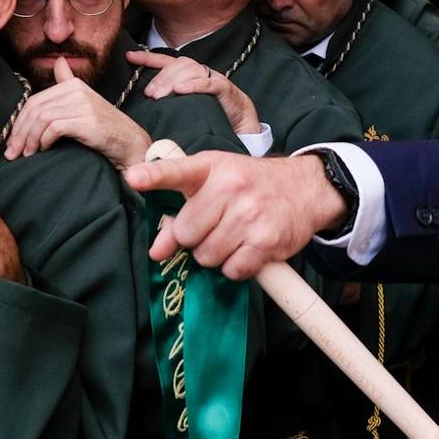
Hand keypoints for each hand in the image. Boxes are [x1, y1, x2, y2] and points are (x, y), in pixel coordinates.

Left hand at [4, 57, 154, 168]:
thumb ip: (69, 82)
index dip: (19, 121)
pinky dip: (44, 141)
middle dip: (19, 132)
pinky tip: (43, 150)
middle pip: (36, 109)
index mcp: (74, 85)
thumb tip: (58, 61)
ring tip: (27, 154)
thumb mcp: (85, 102)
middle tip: (13, 152)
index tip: (12, 141)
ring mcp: (84, 104)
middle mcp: (78, 90)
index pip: (35, 101)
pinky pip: (54, 128)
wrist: (131, 144)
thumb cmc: (105, 128)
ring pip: (42, 119)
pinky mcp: (87, 120)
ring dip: (30, 139)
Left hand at [126, 152, 344, 280]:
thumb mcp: (217, 181)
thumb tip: (157, 251)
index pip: (177, 171)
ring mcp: (249, 215)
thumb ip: (183, 210)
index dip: (153, 176)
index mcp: (212, 167)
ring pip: (207, 256)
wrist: (306, 188)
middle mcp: (230, 188)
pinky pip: (232, 270)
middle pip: (186, 233)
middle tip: (213, 227)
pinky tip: (247, 249)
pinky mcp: (267, 241)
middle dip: (194, 239)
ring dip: (215, 255)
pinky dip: (236, 267)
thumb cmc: (251, 185)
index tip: (132, 178)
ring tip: (233, 236)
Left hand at [128, 50, 261, 135]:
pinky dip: (193, 84)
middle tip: (149, 94)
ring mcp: (213, 78)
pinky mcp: (226, 89)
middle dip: (160, 77)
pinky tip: (180, 90)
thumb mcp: (184, 111)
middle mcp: (200, 73)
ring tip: (159, 95)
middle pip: (177, 65)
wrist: (243, 128)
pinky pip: (209, 82)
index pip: (165, 62)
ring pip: (191, 70)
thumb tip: (143, 110)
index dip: (147, 58)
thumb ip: (168, 105)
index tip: (128, 56)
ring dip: (172, 80)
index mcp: (188, 76)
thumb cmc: (211, 119)